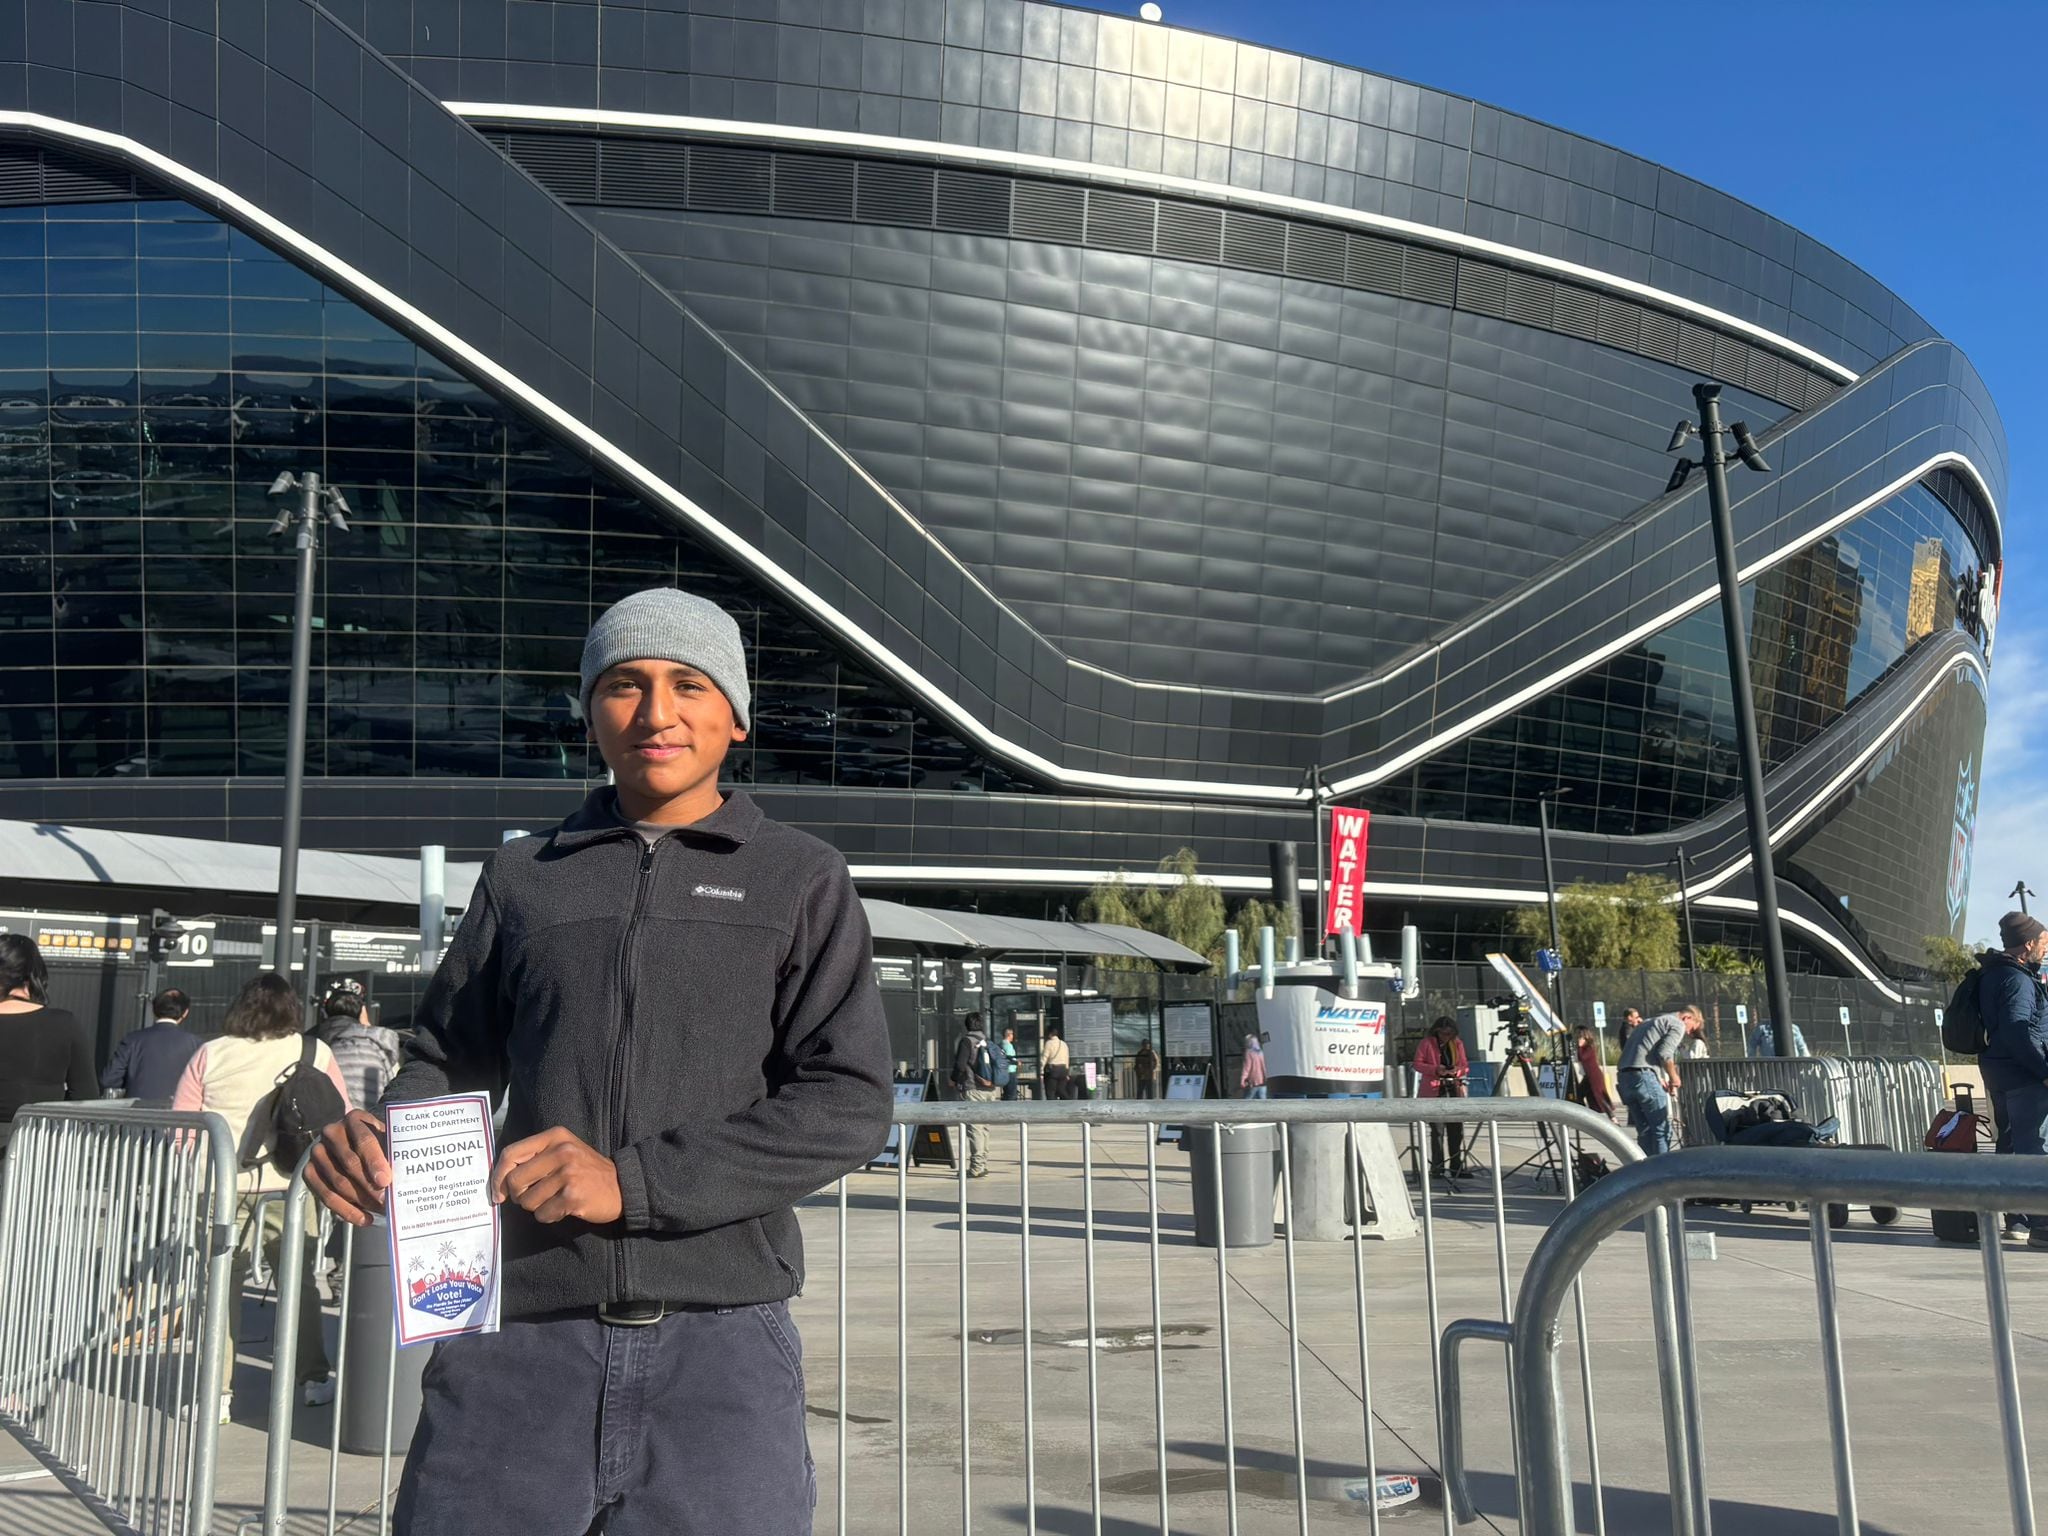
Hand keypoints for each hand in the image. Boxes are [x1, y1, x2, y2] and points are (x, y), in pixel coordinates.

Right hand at [306, 1110, 391, 1226]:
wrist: (350, 1142)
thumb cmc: (378, 1141)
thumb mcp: (387, 1138)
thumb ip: (393, 1152)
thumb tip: (408, 1178)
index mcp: (354, 1119)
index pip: (364, 1140)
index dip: (375, 1161)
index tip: (385, 1181)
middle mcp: (332, 1132)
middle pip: (350, 1164)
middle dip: (369, 1186)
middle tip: (386, 1202)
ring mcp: (317, 1152)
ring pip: (337, 1183)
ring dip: (360, 1201)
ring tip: (379, 1211)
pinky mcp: (309, 1171)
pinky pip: (325, 1196)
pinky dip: (346, 1211)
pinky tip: (364, 1219)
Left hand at [491, 1127, 622, 1224]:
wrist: (622, 1186)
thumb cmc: (586, 1171)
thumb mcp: (564, 1151)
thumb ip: (534, 1158)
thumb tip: (499, 1183)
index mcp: (555, 1137)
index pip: (511, 1154)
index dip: (498, 1176)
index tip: (498, 1193)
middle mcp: (561, 1151)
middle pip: (515, 1180)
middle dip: (518, 1196)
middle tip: (532, 1198)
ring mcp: (568, 1174)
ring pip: (527, 1201)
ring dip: (536, 1207)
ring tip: (554, 1200)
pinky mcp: (573, 1196)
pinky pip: (542, 1214)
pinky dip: (549, 1216)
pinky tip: (563, 1209)